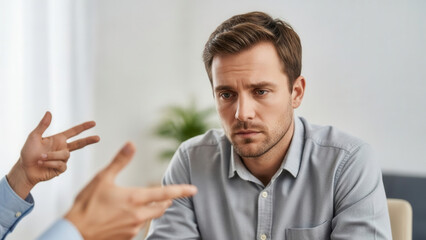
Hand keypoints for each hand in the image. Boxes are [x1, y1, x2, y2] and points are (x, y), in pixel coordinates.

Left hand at [7, 111, 99, 198]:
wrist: (24, 169)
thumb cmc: (28, 152)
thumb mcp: (33, 136)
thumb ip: (43, 125)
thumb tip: (49, 112)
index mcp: (58, 139)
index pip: (74, 132)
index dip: (83, 127)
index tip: (93, 123)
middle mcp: (62, 148)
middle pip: (80, 143)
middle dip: (89, 140)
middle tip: (98, 138)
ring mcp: (62, 159)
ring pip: (65, 155)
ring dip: (52, 156)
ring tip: (40, 158)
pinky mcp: (61, 168)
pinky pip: (62, 164)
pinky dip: (51, 163)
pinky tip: (43, 164)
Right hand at [64, 142, 196, 239]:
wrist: (74, 233)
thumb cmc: (86, 204)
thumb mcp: (102, 178)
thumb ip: (120, 161)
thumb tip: (131, 144)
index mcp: (135, 199)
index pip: (165, 194)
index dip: (182, 191)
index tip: (194, 190)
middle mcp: (138, 215)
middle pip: (161, 208)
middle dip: (165, 201)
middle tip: (165, 197)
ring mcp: (133, 229)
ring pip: (150, 218)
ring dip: (151, 211)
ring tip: (142, 205)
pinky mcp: (126, 238)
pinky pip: (138, 228)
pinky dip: (137, 220)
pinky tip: (125, 217)